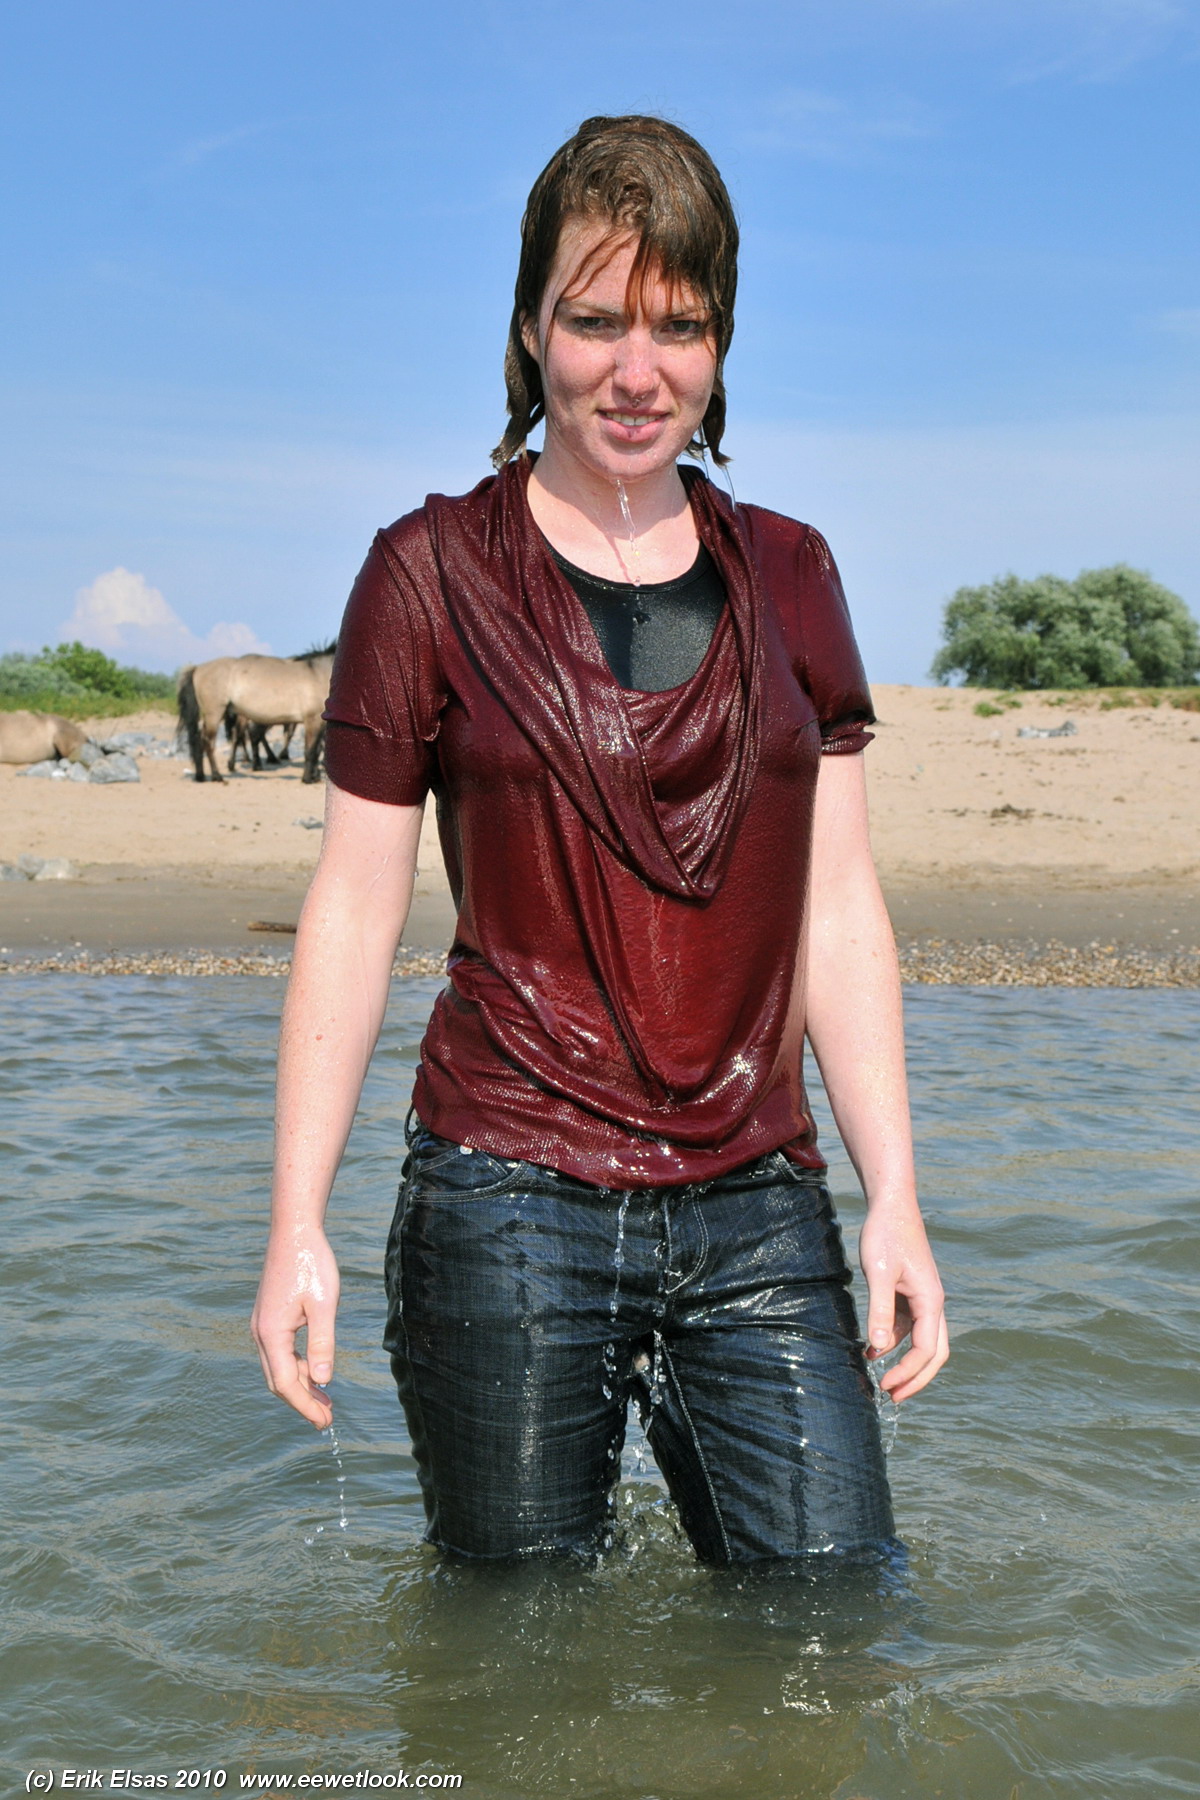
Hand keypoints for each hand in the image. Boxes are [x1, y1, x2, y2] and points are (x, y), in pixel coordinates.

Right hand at [251, 1225, 339, 1428]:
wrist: (294, 1231)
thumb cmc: (311, 1264)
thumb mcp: (324, 1305)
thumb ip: (322, 1344)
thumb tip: (323, 1382)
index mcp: (272, 1334)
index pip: (287, 1384)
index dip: (305, 1407)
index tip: (325, 1423)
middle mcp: (261, 1333)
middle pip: (278, 1381)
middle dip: (302, 1402)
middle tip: (327, 1419)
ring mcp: (262, 1325)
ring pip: (279, 1367)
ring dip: (301, 1385)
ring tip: (326, 1400)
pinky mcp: (269, 1317)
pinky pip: (280, 1352)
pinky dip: (298, 1366)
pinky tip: (316, 1371)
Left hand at [858, 1203, 947, 1402]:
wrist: (891, 1204)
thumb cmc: (885, 1234)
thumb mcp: (878, 1273)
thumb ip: (879, 1310)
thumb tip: (879, 1350)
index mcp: (931, 1300)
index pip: (927, 1350)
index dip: (909, 1373)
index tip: (887, 1387)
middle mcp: (933, 1302)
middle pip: (935, 1352)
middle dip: (917, 1378)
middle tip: (894, 1398)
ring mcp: (923, 1298)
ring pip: (922, 1340)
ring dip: (904, 1361)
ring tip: (879, 1379)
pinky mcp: (910, 1292)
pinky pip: (907, 1326)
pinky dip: (894, 1341)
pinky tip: (872, 1349)